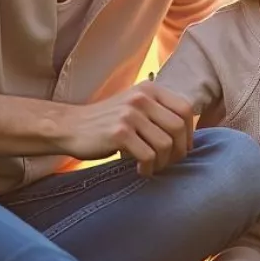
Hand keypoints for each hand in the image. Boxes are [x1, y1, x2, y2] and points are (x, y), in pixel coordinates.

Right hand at [59, 82, 193, 176]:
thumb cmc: (106, 121)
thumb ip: (158, 112)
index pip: (185, 109)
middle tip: (169, 163)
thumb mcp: (134, 106)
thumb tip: (188, 136)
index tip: (183, 148)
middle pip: (178, 127)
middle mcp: (142, 98)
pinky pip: (148, 156)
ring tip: (152, 167)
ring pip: (165, 144)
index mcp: (149, 89)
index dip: (189, 132)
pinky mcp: (119, 133)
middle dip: (179, 151)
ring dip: (163, 162)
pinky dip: (148, 168)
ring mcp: (130, 114)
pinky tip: (140, 171)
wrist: (70, 126)